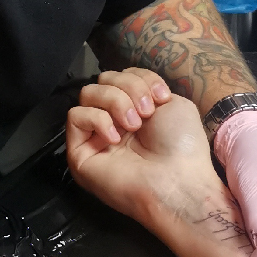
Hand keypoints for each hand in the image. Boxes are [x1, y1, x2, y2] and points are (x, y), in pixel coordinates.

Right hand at [67, 78, 236, 231]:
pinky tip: (115, 138)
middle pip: (103, 80)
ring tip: (133, 125)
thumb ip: (145, 86)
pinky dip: (97, 120)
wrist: (177, 180)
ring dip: (114, 102)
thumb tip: (123, 86)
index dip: (140, 78)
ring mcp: (95, 137)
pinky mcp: (79, 153)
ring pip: (87, 93)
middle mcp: (113, 121)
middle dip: (128, 89)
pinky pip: (75, 117)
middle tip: (146, 113)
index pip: (120, 75)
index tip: (161, 97)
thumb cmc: (181, 146)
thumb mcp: (173, 102)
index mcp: (134, 109)